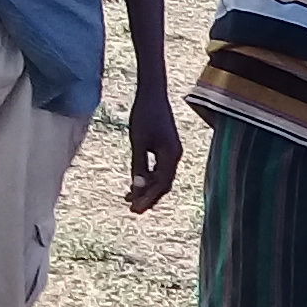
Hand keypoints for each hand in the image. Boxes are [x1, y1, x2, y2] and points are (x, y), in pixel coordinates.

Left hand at [124, 81, 181, 213]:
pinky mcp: (167, 149)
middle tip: (133, 211)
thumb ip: (138, 165)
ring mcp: (172, 153)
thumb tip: (136, 187)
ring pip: (162, 179)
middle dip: (149, 198)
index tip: (135, 209)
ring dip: (148, 190)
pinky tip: (136, 183)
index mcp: (171, 156)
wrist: (152, 95)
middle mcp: (175, 157)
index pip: (161, 184)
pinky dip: (148, 178)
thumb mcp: (138, 142)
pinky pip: (159, 170)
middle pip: (164, 185)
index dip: (148, 198)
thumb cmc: (144, 115)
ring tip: (131, 201)